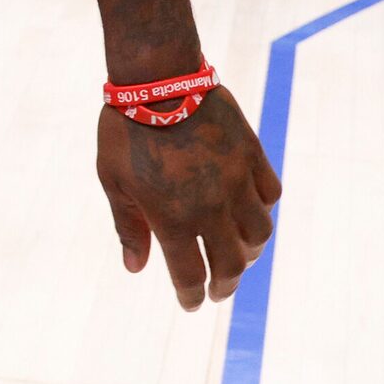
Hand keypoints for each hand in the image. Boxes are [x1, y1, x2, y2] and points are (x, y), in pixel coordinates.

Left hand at [95, 88, 280, 311]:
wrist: (159, 79)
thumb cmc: (125, 130)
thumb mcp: (113, 181)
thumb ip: (129, 227)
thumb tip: (136, 268)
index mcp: (173, 219)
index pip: (190, 275)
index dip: (192, 296)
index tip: (191, 304)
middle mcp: (212, 208)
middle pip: (232, 263)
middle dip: (225, 284)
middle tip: (218, 290)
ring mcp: (236, 182)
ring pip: (259, 233)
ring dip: (249, 251)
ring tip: (238, 254)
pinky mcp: (252, 156)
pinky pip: (269, 194)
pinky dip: (263, 210)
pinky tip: (251, 212)